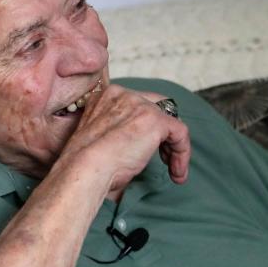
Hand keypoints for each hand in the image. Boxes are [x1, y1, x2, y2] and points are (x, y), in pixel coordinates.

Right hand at [59, 83, 190, 191]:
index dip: (147, 128)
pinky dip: (182, 152)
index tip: (148, 151)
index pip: (138, 105)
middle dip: (164, 136)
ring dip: (174, 148)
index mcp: (105, 97)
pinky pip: (180, 132)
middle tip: (165, 160)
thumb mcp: (101, 142)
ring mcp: (140, 105)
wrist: (84, 167)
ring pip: (170, 122)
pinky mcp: (155, 120)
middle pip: (157, 109)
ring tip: (173, 171)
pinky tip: (177, 171)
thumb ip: (119, 135)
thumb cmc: (86, 165)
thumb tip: (136, 153)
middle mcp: (123, 95)